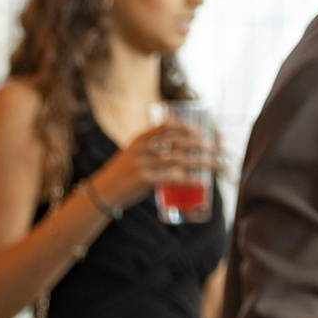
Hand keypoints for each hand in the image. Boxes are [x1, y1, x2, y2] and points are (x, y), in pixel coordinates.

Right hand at [84, 119, 217, 213]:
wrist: (103, 191)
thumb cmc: (124, 172)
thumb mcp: (134, 153)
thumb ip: (152, 148)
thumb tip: (181, 146)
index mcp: (139, 139)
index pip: (165, 126)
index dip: (184, 127)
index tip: (199, 132)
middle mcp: (141, 149)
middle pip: (175, 142)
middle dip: (197, 144)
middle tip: (213, 148)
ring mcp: (142, 164)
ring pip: (177, 160)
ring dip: (199, 162)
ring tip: (214, 164)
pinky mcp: (143, 180)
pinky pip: (171, 179)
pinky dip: (188, 180)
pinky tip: (200, 182)